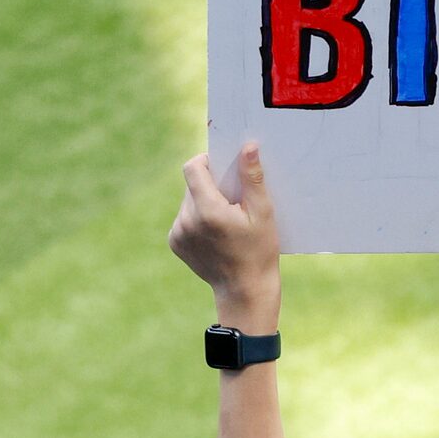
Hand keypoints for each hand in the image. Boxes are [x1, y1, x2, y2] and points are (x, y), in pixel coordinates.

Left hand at [171, 146, 281, 332]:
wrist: (245, 291)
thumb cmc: (259, 251)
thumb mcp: (263, 213)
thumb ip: (253, 178)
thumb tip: (248, 146)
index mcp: (208, 211)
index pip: (193, 168)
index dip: (207, 160)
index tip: (223, 167)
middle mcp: (187, 221)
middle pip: (192, 184)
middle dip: (211, 184)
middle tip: (233, 199)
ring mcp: (178, 233)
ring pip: (188, 200)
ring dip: (204, 201)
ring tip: (225, 219)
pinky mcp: (175, 243)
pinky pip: (184, 217)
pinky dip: (198, 218)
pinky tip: (216, 233)